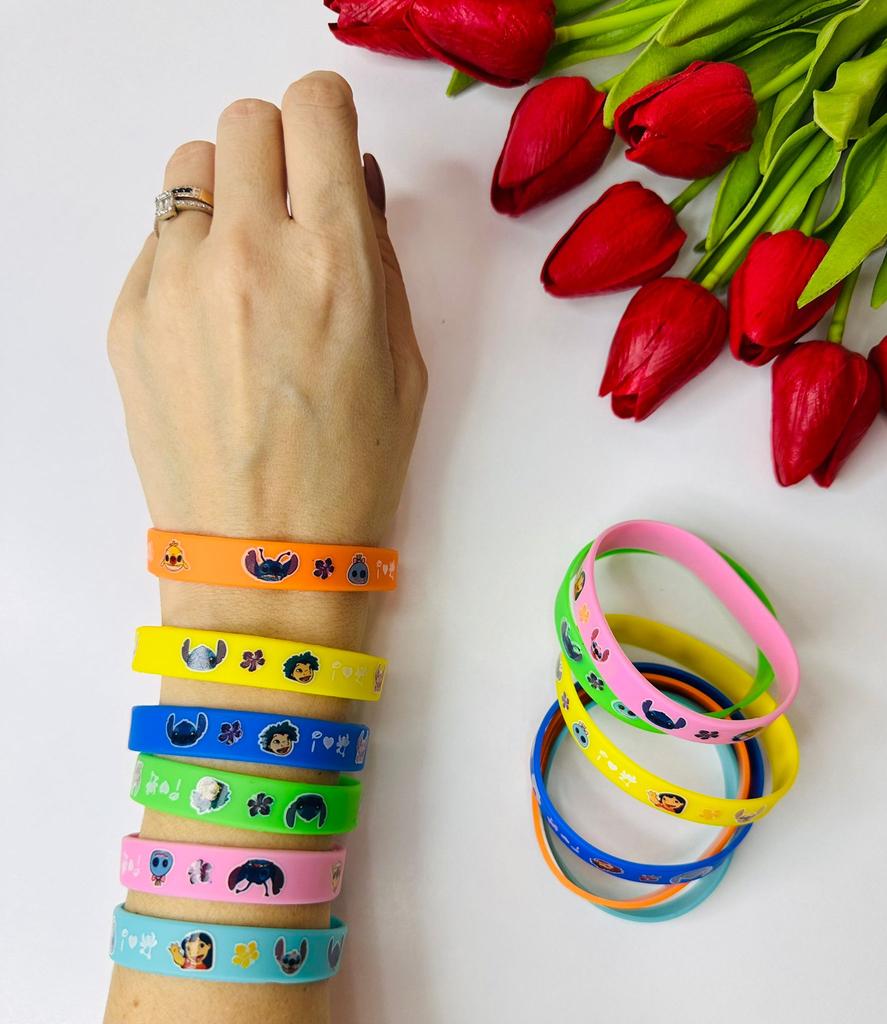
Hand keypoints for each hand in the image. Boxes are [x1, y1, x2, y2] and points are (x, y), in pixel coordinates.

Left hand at [109, 72, 426, 546]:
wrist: (265, 558)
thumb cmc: (353, 469)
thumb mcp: (402, 359)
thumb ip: (377, 254)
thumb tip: (346, 180)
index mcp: (335, 261)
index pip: (314, 107)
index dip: (327, 116)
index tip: (329, 147)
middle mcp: (248, 253)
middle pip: (244, 119)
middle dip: (277, 153)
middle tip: (291, 213)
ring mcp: (175, 284)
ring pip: (189, 168)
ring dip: (224, 195)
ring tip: (246, 267)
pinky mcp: (128, 317)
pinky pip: (158, 240)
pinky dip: (189, 256)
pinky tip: (213, 325)